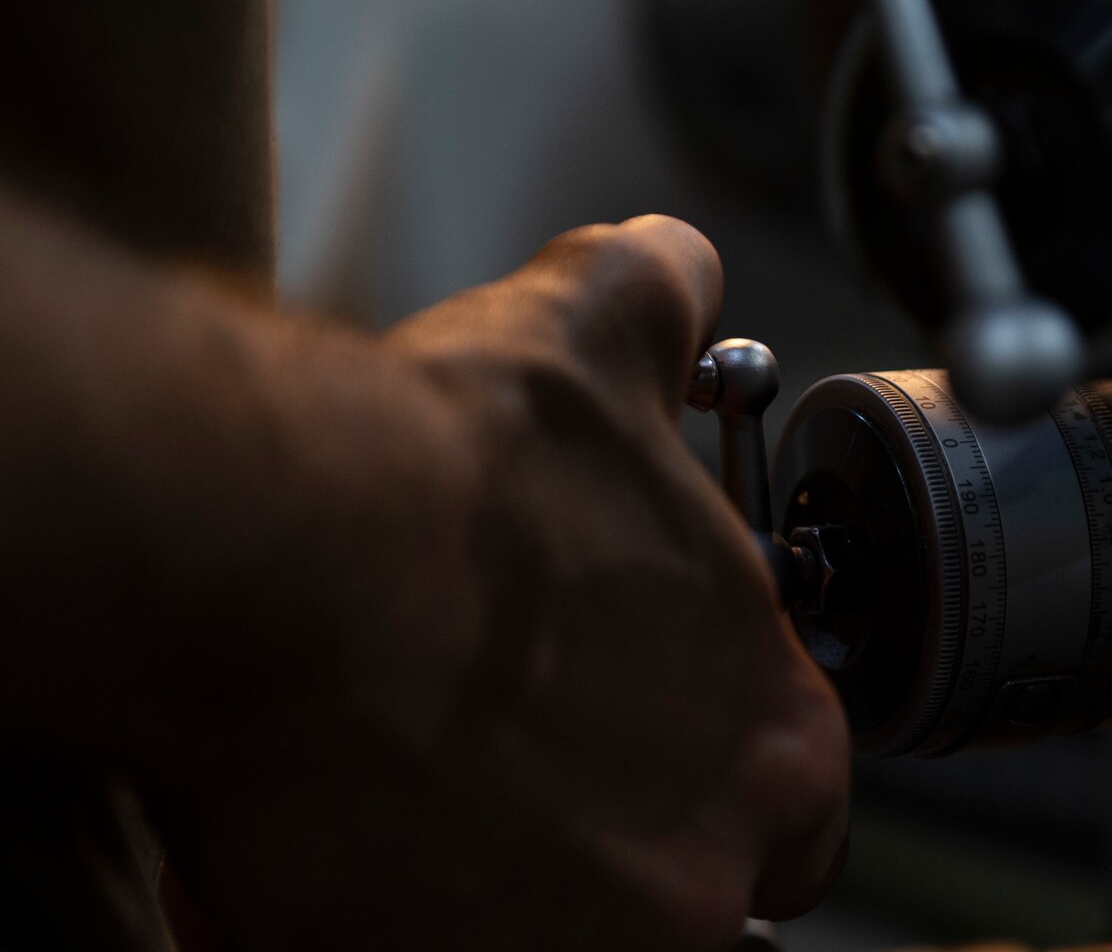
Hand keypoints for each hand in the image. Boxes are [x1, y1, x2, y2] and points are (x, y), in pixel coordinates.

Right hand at [148, 217, 848, 951]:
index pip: (796, 798)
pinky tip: (345, 836)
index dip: (711, 765)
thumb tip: (674, 263)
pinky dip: (395, 918)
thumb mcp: (593, 334)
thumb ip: (666, 298)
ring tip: (418, 800)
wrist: (280, 552)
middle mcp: (710, 863)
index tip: (629, 740)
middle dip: (611, 842)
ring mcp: (592, 945)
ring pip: (570, 936)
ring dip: (505, 889)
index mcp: (774, 732)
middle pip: (689, 889)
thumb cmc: (443, 466)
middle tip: (510, 776)